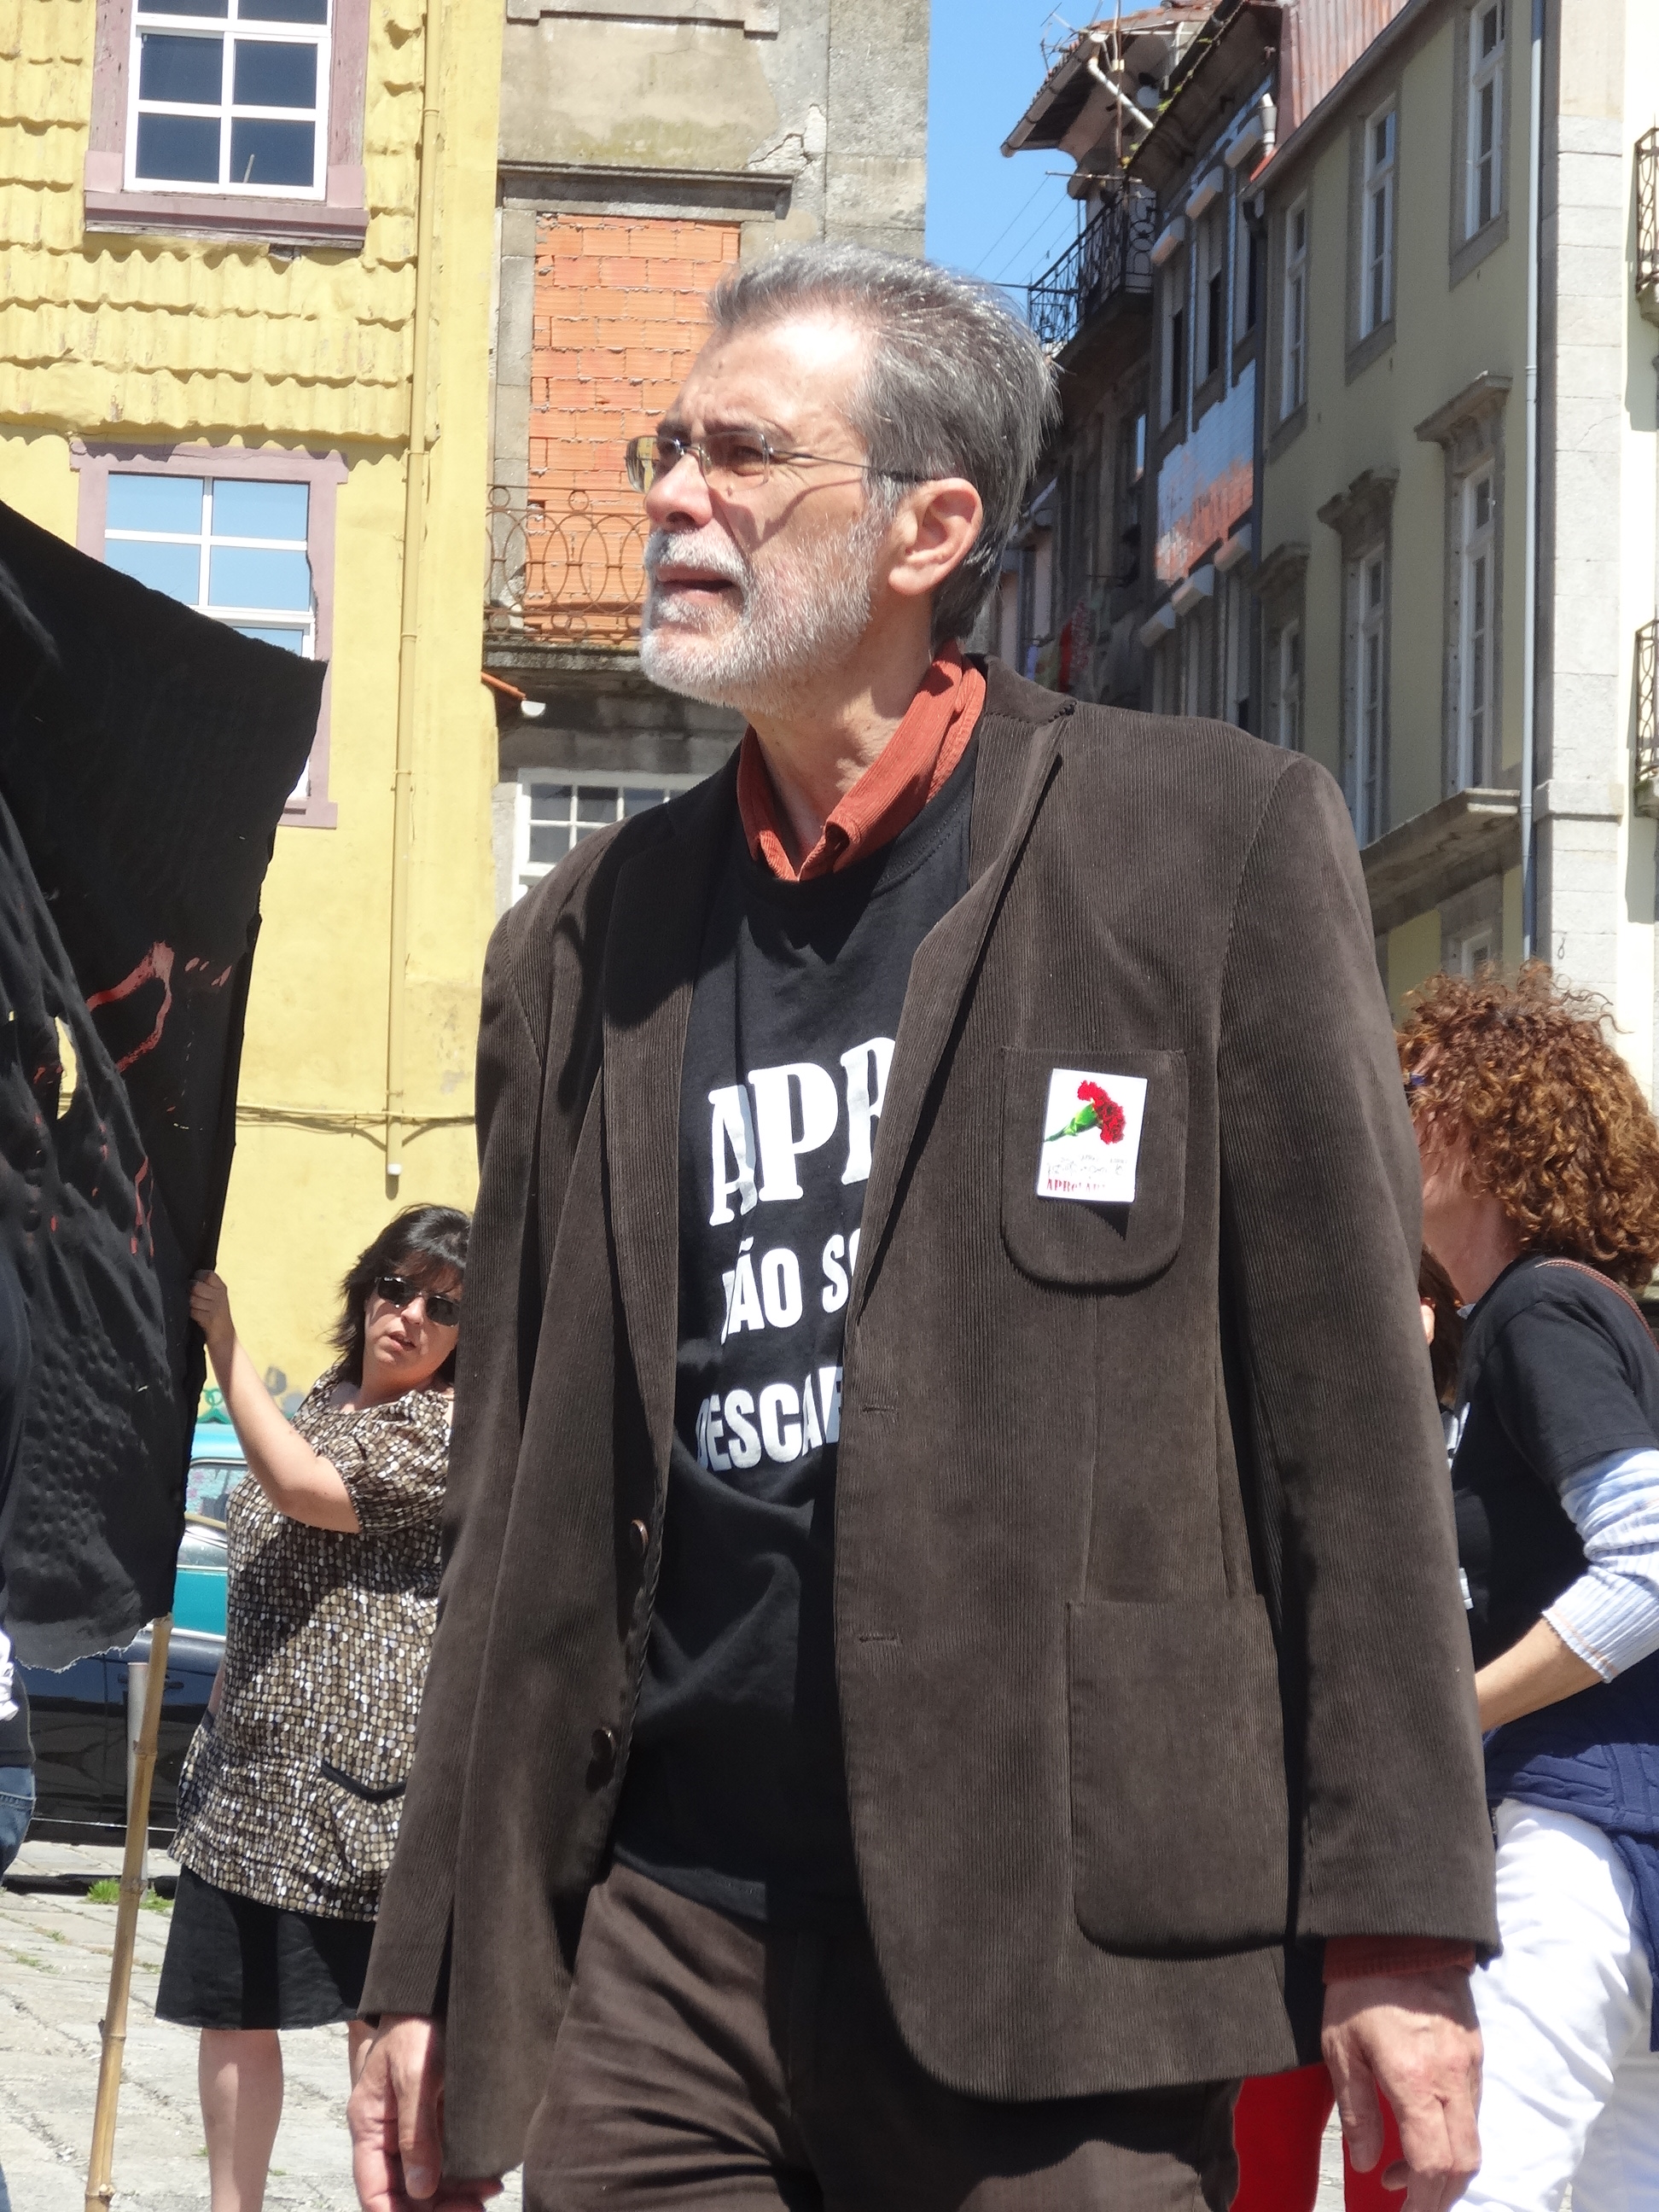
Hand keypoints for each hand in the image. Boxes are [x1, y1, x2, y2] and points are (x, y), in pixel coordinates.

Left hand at [189, 1271, 236, 1362]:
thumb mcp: (215, 1297)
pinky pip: (192, 1311)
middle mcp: (220, 1295)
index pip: (206, 1274)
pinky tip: (193, 1317)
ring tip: (194, 1309)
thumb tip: (187, 1278)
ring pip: (192, 1299)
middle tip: (191, 1300)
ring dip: (188, 1305)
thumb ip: (205, 1286)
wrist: (225, 1337)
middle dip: (189, 1292)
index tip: (195, 1285)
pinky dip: (190, 1314)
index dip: (197, 1278)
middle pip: (195, 1285)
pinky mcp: (210, 1319)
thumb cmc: (214, 1315)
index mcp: (221, 1287)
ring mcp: (216, 1307)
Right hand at [348, 2015, 500, 2211]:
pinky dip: (462, 2175)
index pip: (373, 2191)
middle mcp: (386, 2133)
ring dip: (453, 2196)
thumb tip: (421, 2189)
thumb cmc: (417, 2026)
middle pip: (402, 2192)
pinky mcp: (433, 2118)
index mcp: (369, 2126)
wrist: (432, 1991)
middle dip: (435, 2209)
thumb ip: (417, 2132)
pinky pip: (442, 2159)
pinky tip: (487, 2179)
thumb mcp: (415, 2076)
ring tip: (487, 2199)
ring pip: (425, 2181)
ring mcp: (409, 2128)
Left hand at [1322, 1971, 1481, 2211]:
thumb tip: (1368, 2162)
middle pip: (1464, 2163)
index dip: (1420, 2201)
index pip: (1431, 2164)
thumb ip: (1356, 2110)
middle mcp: (1452, 2078)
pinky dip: (1455, 2134)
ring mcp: (1470, 2064)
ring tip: (1407, 2168)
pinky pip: (1475, 2109)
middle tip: (1409, 2201)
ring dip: (1447, 2167)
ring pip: (1474, 2138)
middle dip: (1440, 2195)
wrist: (1398, 1931)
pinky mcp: (1476, 2051)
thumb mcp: (1339, 2048)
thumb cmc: (1358, 1987)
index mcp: (1415, 2080)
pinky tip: (1425, 2129)